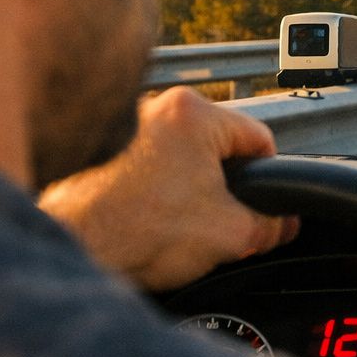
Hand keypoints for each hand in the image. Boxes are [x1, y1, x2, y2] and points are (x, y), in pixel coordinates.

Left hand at [38, 87, 299, 289]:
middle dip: (222, 187)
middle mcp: (156, 106)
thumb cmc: (138, 232)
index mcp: (194, 113)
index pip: (259, 140)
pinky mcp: (101, 150)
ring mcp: (124, 126)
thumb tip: (283, 225)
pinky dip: (154, 191)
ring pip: (182, 158)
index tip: (258, 206)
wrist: (73, 250)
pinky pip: (148, 166)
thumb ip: (271, 226)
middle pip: (218, 148)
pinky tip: (148, 220)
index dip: (266, 181)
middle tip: (214, 221)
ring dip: (187, 188)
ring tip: (175, 223)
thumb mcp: (232, 235)